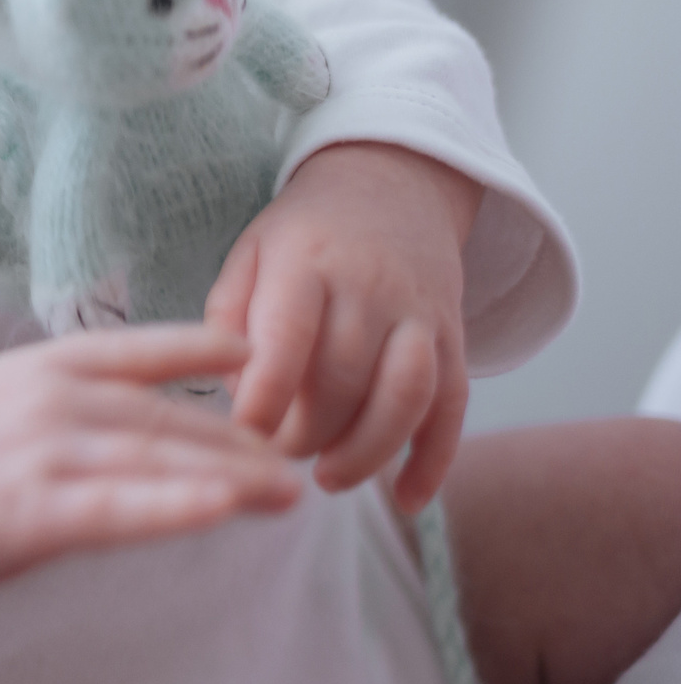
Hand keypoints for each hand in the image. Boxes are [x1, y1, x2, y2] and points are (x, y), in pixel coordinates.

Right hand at [0, 326, 298, 683]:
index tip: (258, 350)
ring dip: (232, 476)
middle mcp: (48, 398)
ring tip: (290, 494)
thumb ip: (66, 413)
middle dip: (243, 440)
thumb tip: (137, 432)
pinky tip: (221, 509)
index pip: (140, 349)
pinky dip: (174, 506)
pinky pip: (117, 508)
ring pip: (157, 459)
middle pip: (167, 416)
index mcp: (41, 367)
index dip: (204, 347)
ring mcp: (39, 452)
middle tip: (303, 460)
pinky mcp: (28, 511)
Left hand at [204, 141, 478, 510]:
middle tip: (276, 455)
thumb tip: (232, 394)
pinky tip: (407, 498)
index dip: (265, 396)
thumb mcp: (251, 252)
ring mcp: (419, 312)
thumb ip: (230, 316)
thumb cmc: (303, 234)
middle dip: (308, 432)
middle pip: (345, 378)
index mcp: (305, 262)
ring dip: (368, 452)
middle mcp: (369, 287)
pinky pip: (454, 405)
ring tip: (329, 479)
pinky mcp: (453, 336)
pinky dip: (435, 459)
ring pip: (406, 396)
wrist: (392, 185)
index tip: (240, 435)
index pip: (288, 338)